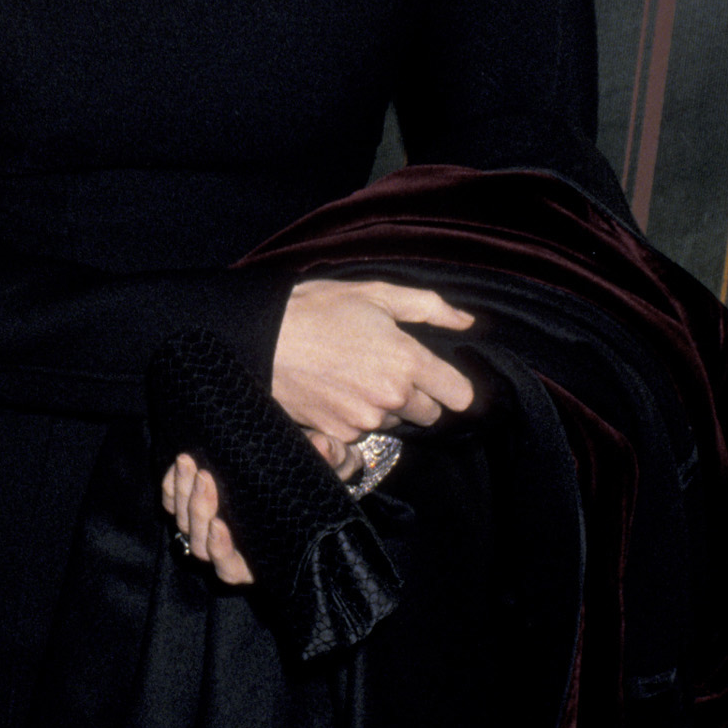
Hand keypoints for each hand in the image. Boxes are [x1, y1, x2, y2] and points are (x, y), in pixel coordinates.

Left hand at [161, 421, 354, 586]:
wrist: (298, 456)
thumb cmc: (319, 475)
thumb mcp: (332, 467)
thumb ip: (331, 460)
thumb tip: (322, 445)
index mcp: (262, 555)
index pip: (233, 569)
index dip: (221, 552)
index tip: (219, 525)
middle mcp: (231, 547)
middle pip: (200, 544)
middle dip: (199, 510)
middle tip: (205, 476)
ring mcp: (208, 527)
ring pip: (184, 523)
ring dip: (183, 495)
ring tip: (190, 462)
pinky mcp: (193, 504)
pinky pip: (172, 503)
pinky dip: (171, 486)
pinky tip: (179, 465)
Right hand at [270, 278, 473, 444]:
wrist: (260, 338)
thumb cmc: (317, 309)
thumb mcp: (376, 293)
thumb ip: (429, 308)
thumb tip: (466, 322)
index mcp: (407, 361)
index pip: (460, 395)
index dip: (453, 384)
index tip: (440, 376)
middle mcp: (391, 397)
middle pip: (429, 414)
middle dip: (417, 395)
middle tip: (388, 368)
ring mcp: (364, 420)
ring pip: (394, 422)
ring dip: (385, 406)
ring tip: (355, 374)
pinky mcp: (338, 434)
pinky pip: (363, 431)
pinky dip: (355, 416)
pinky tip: (336, 389)